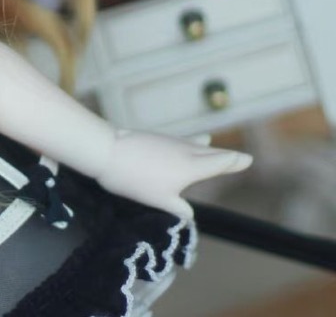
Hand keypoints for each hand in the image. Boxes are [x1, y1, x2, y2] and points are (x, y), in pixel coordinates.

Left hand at [95, 130, 251, 218]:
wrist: (106, 151)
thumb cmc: (135, 180)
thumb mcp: (160, 201)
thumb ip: (178, 209)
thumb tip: (189, 216)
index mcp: (191, 166)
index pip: (218, 162)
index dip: (233, 162)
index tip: (248, 159)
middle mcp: (184, 150)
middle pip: (210, 152)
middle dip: (225, 155)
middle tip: (240, 157)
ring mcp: (168, 141)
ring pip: (192, 144)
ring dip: (205, 146)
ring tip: (211, 144)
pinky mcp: (153, 138)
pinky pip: (177, 141)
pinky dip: (186, 142)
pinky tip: (180, 142)